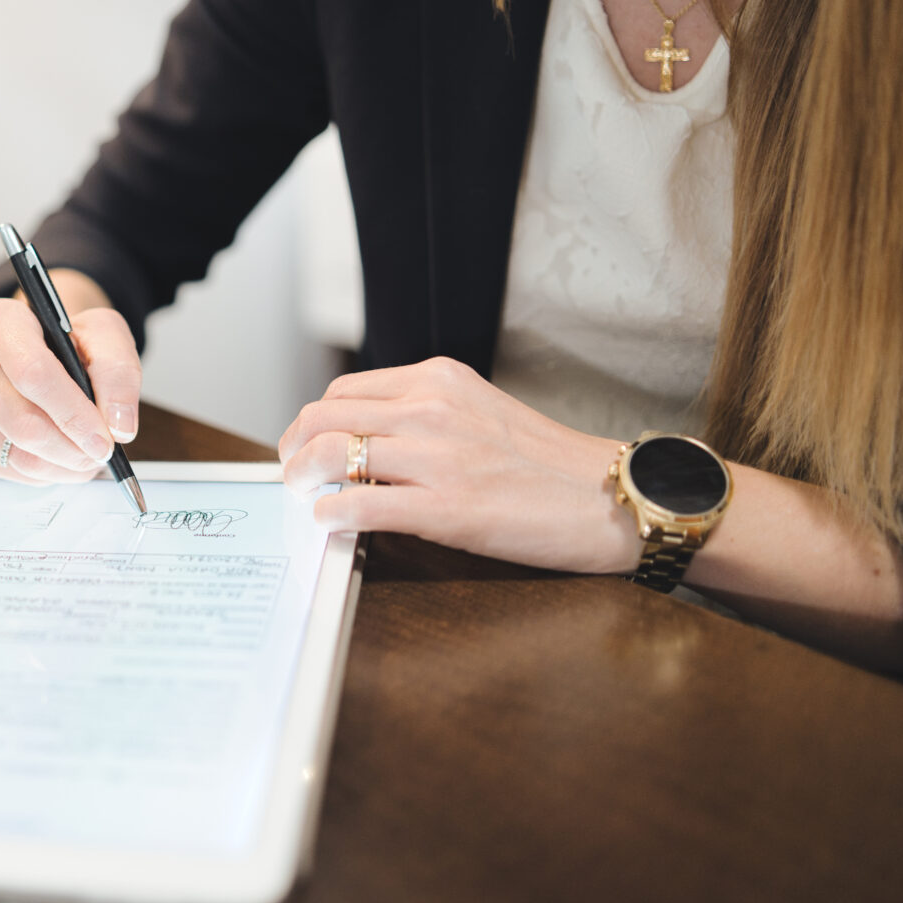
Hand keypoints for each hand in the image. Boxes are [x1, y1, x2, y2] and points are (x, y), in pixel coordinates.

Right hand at [0, 270, 141, 483]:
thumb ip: (119, 374)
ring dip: (60, 466)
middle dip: (71, 449)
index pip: (32, 374)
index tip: (104, 440)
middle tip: (100, 455)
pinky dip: (40, 473)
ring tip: (84, 455)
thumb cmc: (69, 341)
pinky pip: (4, 470)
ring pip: (15, 454)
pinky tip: (56, 456)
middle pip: (22, 422)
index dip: (73, 414)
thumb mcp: (105, 336)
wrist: (41, 351)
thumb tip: (119, 426)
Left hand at [277, 357, 641, 573]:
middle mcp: (432, 408)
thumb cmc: (548, 465)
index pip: (343, 391)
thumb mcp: (480, 411)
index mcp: (438, 379)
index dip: (311, 422)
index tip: (303, 445)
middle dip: (293, 449)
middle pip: (323, 418)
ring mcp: (438, 457)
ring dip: (302, 480)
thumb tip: (362, 438)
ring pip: (330, 455)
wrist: (612, 499)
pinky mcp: (447, 507)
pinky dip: (332, 514)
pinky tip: (331, 522)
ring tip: (305, 498)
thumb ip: (424, 414)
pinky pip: (360, 504)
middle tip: (290, 475)